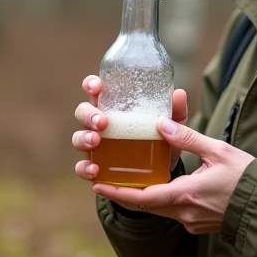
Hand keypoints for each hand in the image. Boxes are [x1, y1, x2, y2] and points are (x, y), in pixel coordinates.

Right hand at [72, 75, 188, 179]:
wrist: (161, 172)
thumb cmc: (161, 139)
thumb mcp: (171, 125)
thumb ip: (175, 111)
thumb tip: (179, 94)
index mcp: (114, 105)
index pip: (96, 90)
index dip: (91, 85)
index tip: (98, 87)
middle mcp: (99, 122)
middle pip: (82, 111)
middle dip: (88, 114)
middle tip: (103, 122)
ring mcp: (94, 144)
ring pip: (78, 137)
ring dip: (83, 138)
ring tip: (95, 142)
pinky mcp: (95, 165)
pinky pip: (81, 166)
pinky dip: (84, 167)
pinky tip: (95, 169)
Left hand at [92, 118, 255, 234]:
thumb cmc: (247, 177)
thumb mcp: (218, 151)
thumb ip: (189, 138)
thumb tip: (162, 125)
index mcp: (186, 195)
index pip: (142, 198)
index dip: (117, 192)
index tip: (97, 185)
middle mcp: (186, 213)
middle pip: (146, 205)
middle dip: (125, 193)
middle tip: (105, 180)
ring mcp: (193, 222)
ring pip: (160, 208)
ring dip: (144, 195)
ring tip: (130, 179)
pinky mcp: (200, 224)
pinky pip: (174, 212)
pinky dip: (163, 199)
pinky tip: (162, 185)